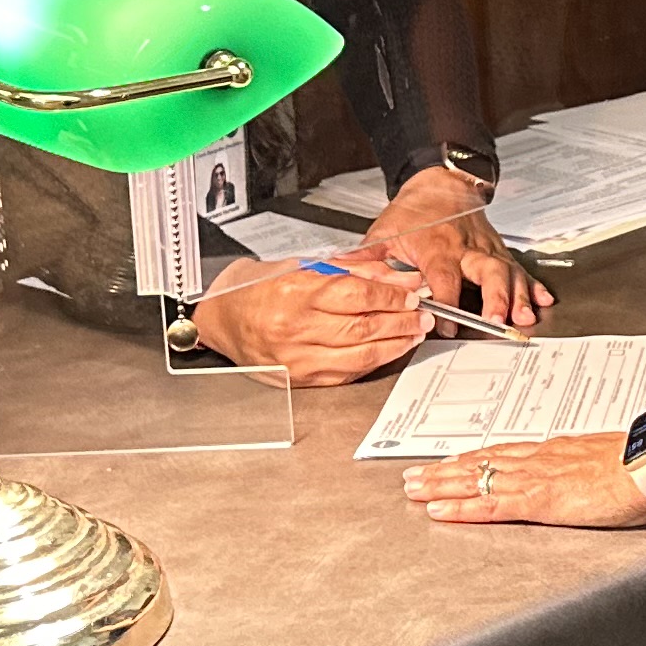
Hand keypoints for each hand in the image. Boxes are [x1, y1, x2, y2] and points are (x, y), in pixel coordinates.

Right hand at [190, 253, 429, 385]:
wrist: (222, 318)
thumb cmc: (258, 288)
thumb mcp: (305, 266)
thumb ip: (354, 271)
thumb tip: (397, 277)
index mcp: (296, 293)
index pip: (358, 295)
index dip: (391, 296)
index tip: (411, 294)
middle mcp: (296, 328)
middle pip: (364, 327)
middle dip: (402, 321)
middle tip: (422, 315)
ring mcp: (297, 358)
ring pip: (361, 355)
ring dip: (395, 344)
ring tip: (412, 333)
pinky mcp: (300, 379)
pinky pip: (346, 373)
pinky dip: (373, 362)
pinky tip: (388, 350)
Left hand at [373, 163, 548, 331]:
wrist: (440, 183)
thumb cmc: (412, 213)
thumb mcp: (383, 233)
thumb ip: (365, 259)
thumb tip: (340, 274)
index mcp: (437, 247)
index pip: (444, 277)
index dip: (447, 300)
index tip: (446, 324)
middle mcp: (467, 248)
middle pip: (486, 272)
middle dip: (495, 297)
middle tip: (497, 320)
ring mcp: (487, 250)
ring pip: (508, 272)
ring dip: (518, 295)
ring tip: (525, 317)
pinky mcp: (498, 252)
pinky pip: (519, 269)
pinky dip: (533, 285)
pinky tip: (542, 301)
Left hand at [402, 431, 645, 529]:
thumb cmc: (640, 462)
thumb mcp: (610, 460)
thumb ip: (593, 467)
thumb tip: (594, 472)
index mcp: (555, 452)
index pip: (503, 454)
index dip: (473, 459)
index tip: (451, 462)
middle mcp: (537, 461)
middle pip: (480, 464)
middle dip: (444, 471)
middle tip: (414, 476)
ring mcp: (534, 480)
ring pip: (475, 481)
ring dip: (440, 486)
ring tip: (413, 490)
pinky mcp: (538, 501)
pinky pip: (490, 507)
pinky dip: (461, 509)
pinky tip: (439, 512)